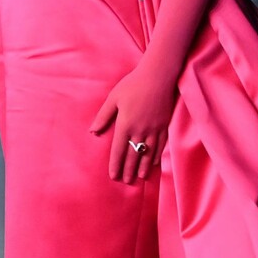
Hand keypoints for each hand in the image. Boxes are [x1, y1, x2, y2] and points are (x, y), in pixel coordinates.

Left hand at [90, 59, 177, 183]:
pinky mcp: (164, 125)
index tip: (113, 176)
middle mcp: (140, 130)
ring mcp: (154, 129)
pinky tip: (154, 163)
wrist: (158, 76)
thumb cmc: (133, 84)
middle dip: (129, 169)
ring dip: (143, 166)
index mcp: (125, 124)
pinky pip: (160, 145)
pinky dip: (156, 156)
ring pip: (148, 153)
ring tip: (140, 177)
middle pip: (133, 154)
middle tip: (126, 181)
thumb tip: (93, 132)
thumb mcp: (113, 98)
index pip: (118, 149)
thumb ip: (104, 116)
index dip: (116, 164)